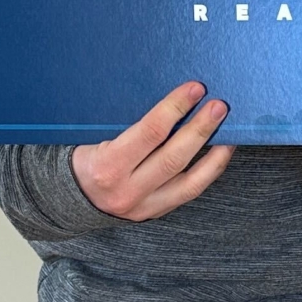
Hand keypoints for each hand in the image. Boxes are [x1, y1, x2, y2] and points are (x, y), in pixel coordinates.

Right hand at [71, 82, 234, 220]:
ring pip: (189, 182)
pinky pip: (189, 192)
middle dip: (200, 129)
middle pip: (174, 158)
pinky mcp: (156, 212)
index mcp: (108, 166)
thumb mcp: (93, 137)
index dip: (175, 108)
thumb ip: (127, 124)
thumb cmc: (85, 158)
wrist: (72, 197)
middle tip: (218, 106)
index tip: (194, 89)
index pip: (150, 133)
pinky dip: (208, 172)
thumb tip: (170, 98)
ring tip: (229, 131)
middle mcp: (127, 190)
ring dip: (214, 155)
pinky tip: (219, 153)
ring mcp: (144, 206)